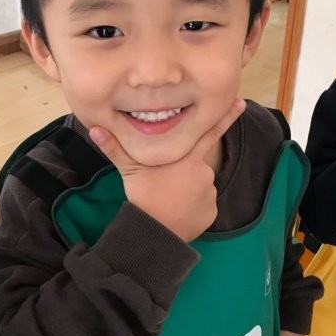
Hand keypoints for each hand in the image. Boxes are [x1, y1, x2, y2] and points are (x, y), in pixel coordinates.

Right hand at [89, 99, 245, 242]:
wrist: (155, 233)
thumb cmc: (143, 198)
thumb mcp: (129, 170)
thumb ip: (115, 147)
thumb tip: (94, 128)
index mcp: (187, 158)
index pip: (209, 132)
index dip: (226, 117)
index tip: (241, 102)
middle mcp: (204, 172)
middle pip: (196, 164)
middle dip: (184, 172)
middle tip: (166, 186)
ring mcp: (210, 192)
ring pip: (200, 185)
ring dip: (188, 189)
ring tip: (169, 199)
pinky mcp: (212, 212)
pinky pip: (204, 204)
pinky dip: (193, 206)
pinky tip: (178, 211)